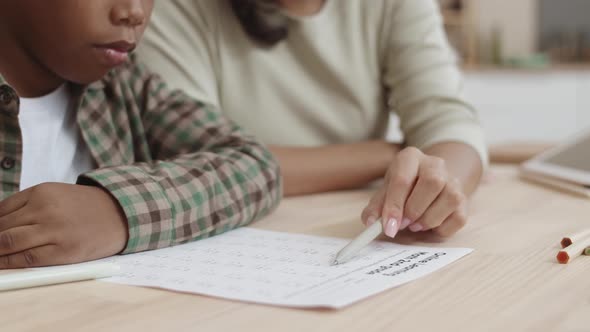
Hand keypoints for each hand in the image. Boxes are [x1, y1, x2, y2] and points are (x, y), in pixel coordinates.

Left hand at [0, 183, 127, 267]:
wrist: (120, 214)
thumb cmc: (85, 207)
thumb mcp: (56, 194)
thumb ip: (28, 205)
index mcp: (42, 192)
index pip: (1, 210)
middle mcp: (45, 209)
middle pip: (2, 227)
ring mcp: (55, 231)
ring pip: (8, 243)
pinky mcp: (64, 251)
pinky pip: (27, 258)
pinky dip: (10, 262)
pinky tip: (4, 263)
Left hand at [361, 147, 467, 237]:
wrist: (429, 181)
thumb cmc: (403, 187)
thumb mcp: (386, 191)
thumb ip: (376, 207)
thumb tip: (370, 223)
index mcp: (410, 157)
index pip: (403, 179)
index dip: (394, 206)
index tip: (388, 227)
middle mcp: (435, 164)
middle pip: (433, 182)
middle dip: (415, 209)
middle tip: (404, 224)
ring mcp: (453, 181)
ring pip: (450, 199)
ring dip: (429, 219)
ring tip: (415, 225)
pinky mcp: (464, 200)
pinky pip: (459, 217)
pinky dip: (443, 228)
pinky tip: (430, 226)